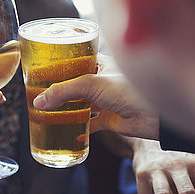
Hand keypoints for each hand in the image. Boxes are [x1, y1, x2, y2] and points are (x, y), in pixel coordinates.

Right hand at [33, 55, 158, 139]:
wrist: (156, 115)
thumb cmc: (131, 89)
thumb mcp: (91, 84)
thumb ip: (64, 91)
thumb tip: (39, 102)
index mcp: (99, 64)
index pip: (72, 62)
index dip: (55, 67)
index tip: (37, 72)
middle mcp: (101, 81)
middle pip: (73, 85)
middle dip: (56, 91)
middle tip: (37, 95)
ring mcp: (105, 100)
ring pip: (79, 104)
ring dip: (64, 109)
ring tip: (45, 112)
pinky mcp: (109, 119)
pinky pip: (88, 123)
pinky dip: (77, 128)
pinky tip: (64, 131)